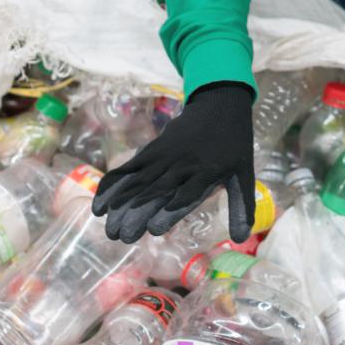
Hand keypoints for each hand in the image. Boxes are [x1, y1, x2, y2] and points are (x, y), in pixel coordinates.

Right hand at [92, 81, 254, 243]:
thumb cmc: (234, 144)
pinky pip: (129, 169)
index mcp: (207, 172)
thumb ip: (240, 206)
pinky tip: (100, 205)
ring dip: (121, 204)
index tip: (155, 229)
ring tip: (108, 228)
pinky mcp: (152, 151)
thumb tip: (241, 240)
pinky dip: (113, 185)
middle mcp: (183, 165)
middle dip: (137, 214)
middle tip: (121, 237)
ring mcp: (164, 156)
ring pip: (139, 182)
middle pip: (157, 191)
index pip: (187, 194)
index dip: (170, 211)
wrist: (219, 104)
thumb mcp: (243, 174)